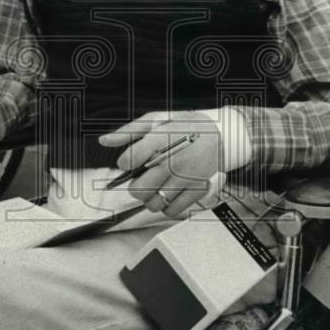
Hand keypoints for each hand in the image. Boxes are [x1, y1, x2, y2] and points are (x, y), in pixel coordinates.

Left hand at [98, 111, 222, 218]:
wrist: (225, 134)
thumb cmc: (189, 125)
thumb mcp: (158, 119)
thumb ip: (129, 131)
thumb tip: (104, 141)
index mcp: (161, 139)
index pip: (129, 160)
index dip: (125, 162)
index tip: (130, 161)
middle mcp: (173, 161)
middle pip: (138, 189)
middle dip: (135, 186)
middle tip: (141, 179)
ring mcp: (186, 178)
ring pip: (153, 204)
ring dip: (149, 198)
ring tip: (155, 187)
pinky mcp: (197, 190)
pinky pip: (173, 210)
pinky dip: (167, 206)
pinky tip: (168, 193)